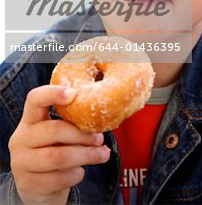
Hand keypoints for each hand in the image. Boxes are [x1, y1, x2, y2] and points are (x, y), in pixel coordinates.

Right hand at [9, 85, 110, 204]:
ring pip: (58, 157)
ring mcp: (21, 163)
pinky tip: (80, 171)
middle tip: (99, 138)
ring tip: (102, 154)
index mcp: (29, 120)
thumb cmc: (54, 150)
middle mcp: (20, 139)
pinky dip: (75, 174)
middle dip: (82, 134)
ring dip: (85, 155)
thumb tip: (100, 117)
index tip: (74, 93)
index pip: (35, 99)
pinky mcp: (28, 184)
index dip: (53, 93)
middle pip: (54, 130)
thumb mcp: (57, 134)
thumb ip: (71, 123)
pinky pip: (58, 179)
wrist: (38, 187)